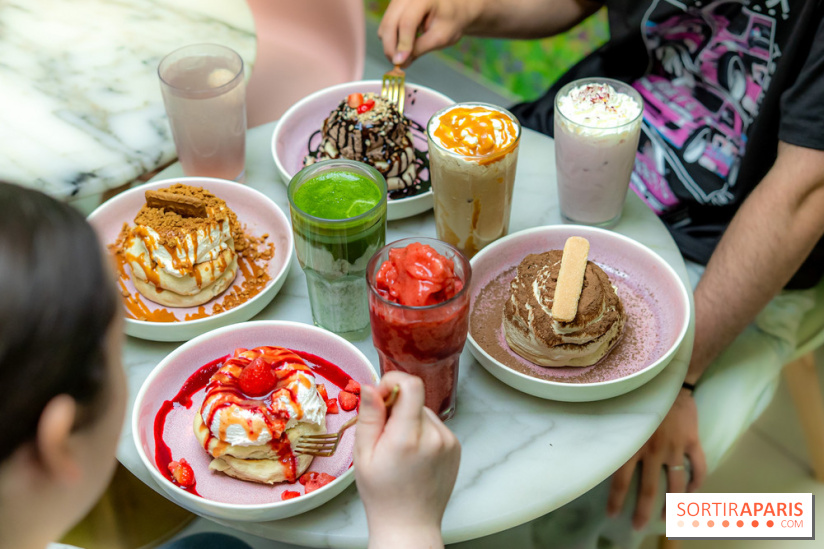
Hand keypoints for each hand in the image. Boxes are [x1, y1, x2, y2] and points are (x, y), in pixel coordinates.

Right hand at [354, 371, 460, 548]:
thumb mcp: (363, 455)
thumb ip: (369, 416)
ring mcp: (449, 441)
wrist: (410, 524)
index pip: (411, 385)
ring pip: (424, 412)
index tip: (381, 397)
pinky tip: (414, 456)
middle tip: (384, 435)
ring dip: (410, 421)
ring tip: (400, 451)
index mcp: (408, 437)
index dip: (393, 382)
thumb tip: (370, 386)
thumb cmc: (382, 494)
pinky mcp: (456, 446)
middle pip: (415, 399)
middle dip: (397, 408)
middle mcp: (434, 436)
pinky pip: (435, 426)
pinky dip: (422, 432)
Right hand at [378, 0, 475, 66]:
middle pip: (390, 23)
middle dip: (391, 48)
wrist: (454, 8)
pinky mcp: (394, 6)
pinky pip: (386, 25)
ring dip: (391, 44)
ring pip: (385, 25)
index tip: (401, 62)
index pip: (408, 22)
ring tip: (406, 54)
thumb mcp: (440, 37)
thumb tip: (400, 61)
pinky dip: (392, 39)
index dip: (403, 44)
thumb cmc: (451, 20)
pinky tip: (405, 44)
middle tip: (398, 64)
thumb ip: (420, 48)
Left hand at [607, 390, 706, 529]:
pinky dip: (696, 483)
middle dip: (643, 510)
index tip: (613, 515)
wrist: (670, 377)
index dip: (617, 499)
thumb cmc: (640, 394)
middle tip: (637, 526)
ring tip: (666, 520)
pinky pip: (698, 468)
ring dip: (672, 504)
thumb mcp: (621, 413)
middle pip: (649, 487)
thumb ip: (614, 434)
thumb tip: (595, 450)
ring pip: (676, 483)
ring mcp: (676, 446)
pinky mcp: (693, 441)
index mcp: (633, 443)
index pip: (621, 479)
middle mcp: (654, 448)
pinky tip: (691, 494)